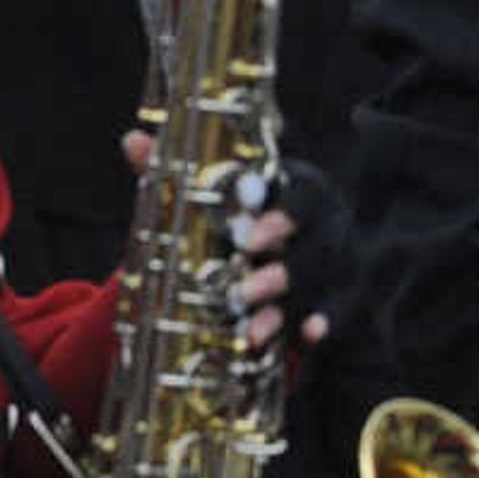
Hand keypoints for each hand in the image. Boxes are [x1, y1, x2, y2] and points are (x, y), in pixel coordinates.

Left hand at [119, 130, 329, 356]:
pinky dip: (326, 321)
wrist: (308, 229)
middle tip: (244, 292)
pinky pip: (341, 309)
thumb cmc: (259, 206)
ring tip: (253, 330)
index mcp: (301, 188)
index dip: (283, 218)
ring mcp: (338, 258)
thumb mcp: (231, 187)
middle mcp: (327, 222)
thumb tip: (134, 141)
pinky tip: (308, 336)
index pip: (302, 197)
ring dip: (289, 306)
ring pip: (322, 282)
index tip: (250, 239)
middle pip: (315, 245)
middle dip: (282, 273)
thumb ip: (186, 172)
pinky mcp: (343, 291)